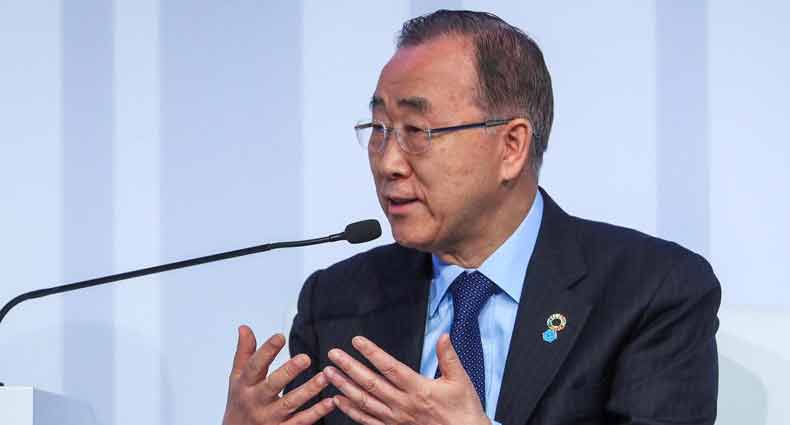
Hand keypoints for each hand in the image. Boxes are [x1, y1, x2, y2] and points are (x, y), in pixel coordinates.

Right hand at [222, 325, 335, 424]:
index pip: (255, 366)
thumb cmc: (239, 403)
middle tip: (306, 358)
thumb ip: (244, 353)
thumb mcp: (237, 378)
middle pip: (272, 386)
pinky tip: (329, 402)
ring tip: (324, 377)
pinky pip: (300, 422)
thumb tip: (244, 327)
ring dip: (308, 391)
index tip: (280, 336)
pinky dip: (316, 413)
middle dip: (289, 372)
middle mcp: (256, 401)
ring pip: (290, 404)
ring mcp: (270, 418)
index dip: (266, 351)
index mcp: (245, 385)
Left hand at [323, 334, 489, 424]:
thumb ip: (448, 356)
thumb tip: (443, 335)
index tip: (357, 341)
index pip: (389, 367)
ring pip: (365, 402)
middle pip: (370, 383)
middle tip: (333, 354)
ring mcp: (396, 420)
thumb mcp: (460, 380)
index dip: (371, 353)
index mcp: (418, 388)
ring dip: (344, 387)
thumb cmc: (463, 410)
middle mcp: (403, 404)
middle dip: (349, 367)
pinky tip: (339, 401)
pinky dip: (351, 411)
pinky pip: (368, 422)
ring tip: (329, 374)